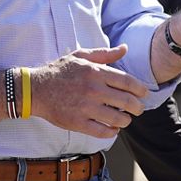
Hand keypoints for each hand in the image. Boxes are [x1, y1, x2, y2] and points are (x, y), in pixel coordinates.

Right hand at [30, 46, 147, 138]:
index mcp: (96, 72)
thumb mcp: (81, 56)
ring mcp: (86, 108)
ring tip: (126, 119)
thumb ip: (104, 54)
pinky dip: (112, 132)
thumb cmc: (59, 71)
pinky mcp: (78, 122)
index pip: (128, 82)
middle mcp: (93, 90)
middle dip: (138, 107)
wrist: (35, 89)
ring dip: (126, 121)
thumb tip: (124, 48)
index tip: (144, 94)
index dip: (141, 90)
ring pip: (117, 119)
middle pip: (127, 102)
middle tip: (138, 109)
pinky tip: (113, 129)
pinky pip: (102, 131)